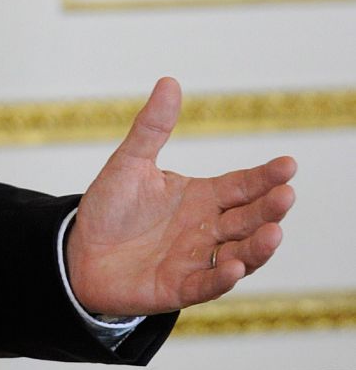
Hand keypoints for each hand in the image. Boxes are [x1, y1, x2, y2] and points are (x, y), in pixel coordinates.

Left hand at [66, 77, 295, 317]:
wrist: (80, 252)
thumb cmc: (111, 208)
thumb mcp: (130, 162)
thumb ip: (152, 127)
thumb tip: (169, 81)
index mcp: (201, 197)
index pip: (241, 185)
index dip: (265, 177)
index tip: (289, 164)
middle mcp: (206, 229)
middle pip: (247, 219)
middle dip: (269, 209)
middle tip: (287, 195)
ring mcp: (196, 260)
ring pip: (238, 254)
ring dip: (257, 247)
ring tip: (274, 232)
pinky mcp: (178, 288)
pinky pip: (206, 284)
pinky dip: (221, 277)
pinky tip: (234, 267)